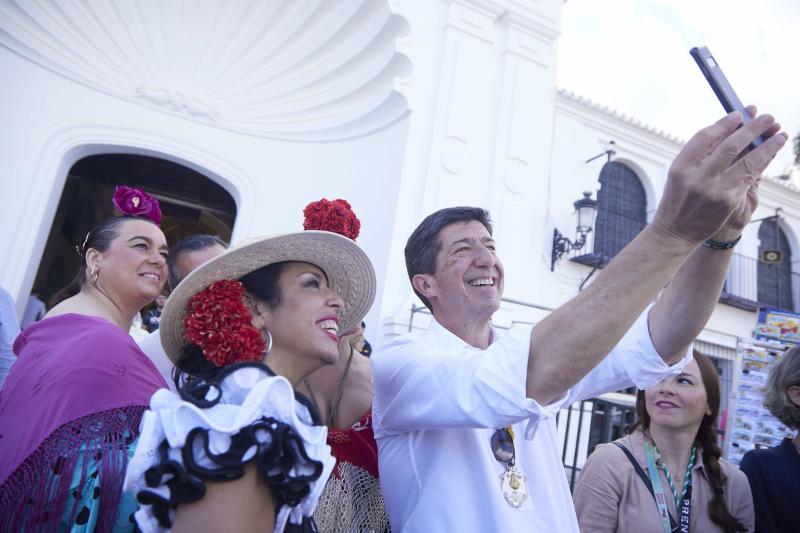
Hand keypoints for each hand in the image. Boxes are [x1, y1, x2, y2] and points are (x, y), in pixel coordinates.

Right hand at [650, 109, 785, 244]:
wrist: (676, 231)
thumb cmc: (679, 199)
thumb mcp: (680, 174)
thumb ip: (701, 155)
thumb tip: (730, 131)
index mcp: (681, 166)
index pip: (706, 137)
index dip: (725, 124)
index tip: (739, 114)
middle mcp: (698, 177)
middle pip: (730, 146)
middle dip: (752, 129)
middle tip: (767, 118)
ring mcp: (715, 190)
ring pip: (747, 161)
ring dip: (767, 146)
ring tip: (780, 134)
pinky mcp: (729, 201)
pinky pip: (750, 177)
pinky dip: (762, 163)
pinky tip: (771, 154)